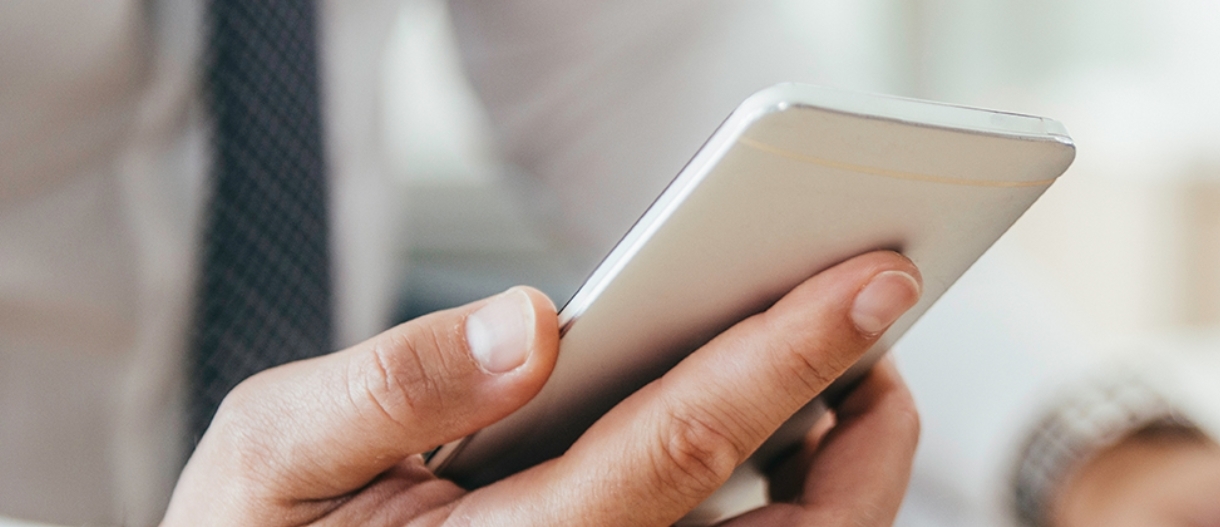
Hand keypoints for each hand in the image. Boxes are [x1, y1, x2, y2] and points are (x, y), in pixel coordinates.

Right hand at [163, 251, 924, 525]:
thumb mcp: (271, 463)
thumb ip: (391, 389)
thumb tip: (528, 324)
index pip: (686, 443)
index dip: (792, 356)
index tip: (874, 281)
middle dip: (867, 433)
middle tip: (881, 328)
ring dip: (844, 472)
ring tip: (847, 374)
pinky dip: (795, 507)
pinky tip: (782, 437)